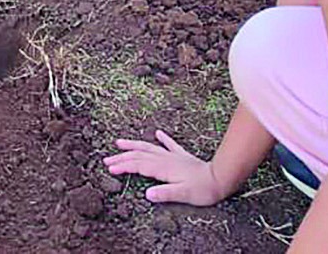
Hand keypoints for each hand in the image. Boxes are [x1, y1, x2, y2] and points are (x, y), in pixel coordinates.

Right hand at [103, 131, 226, 205]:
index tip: (110, 168)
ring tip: (120, 142)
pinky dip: (162, 139)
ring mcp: (173, 156)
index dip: (123, 166)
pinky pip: (169, 145)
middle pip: (139, 155)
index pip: (138, 165)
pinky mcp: (181, 156)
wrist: (220, 179)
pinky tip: (157, 133)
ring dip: (134, 145)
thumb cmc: (202, 189)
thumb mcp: (183, 194)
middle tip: (107, 159)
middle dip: (122, 157)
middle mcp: (165, 159)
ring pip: (149, 148)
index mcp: (163, 168)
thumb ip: (165, 193)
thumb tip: (147, 194)